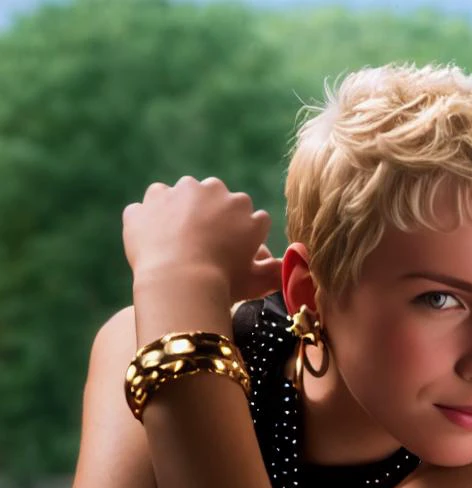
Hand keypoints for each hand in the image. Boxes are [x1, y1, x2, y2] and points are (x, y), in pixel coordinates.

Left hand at [123, 176, 282, 302]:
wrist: (179, 282)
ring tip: (175, 247)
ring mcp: (178, 192)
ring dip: (178, 214)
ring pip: (180, 197)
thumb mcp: (258, 282)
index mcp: (245, 209)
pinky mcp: (148, 202)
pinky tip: (151, 245)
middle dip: (211, 218)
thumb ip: (276, 271)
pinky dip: (147, 222)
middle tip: (205, 250)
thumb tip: (296, 266)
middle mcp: (215, 191)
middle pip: (216, 199)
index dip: (244, 237)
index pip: (250, 217)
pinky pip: (146, 209)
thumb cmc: (225, 284)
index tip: (235, 256)